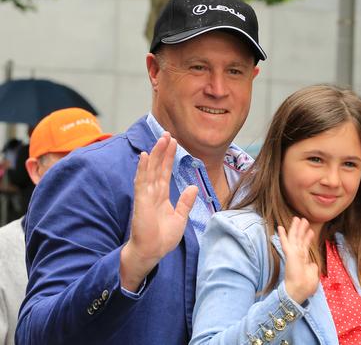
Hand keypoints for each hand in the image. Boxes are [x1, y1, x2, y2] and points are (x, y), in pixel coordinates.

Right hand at [120, 132, 197, 290]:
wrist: (152, 252)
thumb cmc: (162, 238)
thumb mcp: (180, 218)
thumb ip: (185, 202)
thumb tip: (193, 187)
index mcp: (161, 196)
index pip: (165, 172)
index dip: (169, 157)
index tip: (174, 142)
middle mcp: (152, 193)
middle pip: (158, 167)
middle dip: (163, 150)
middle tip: (167, 133)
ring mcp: (145, 196)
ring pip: (150, 170)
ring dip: (155, 154)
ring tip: (161, 139)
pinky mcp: (141, 202)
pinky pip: (141, 182)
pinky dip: (143, 169)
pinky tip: (144, 156)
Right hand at [278, 217, 318, 303]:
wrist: (299, 290)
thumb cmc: (306, 286)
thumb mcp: (313, 275)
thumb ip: (312, 267)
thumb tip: (312, 264)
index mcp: (303, 260)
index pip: (305, 246)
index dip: (308, 238)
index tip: (311, 231)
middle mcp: (297, 255)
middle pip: (299, 239)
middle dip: (301, 229)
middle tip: (303, 220)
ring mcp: (293, 254)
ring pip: (294, 237)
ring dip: (295, 228)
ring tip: (298, 218)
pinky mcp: (289, 254)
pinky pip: (285, 242)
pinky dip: (283, 235)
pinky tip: (280, 227)